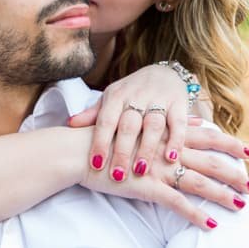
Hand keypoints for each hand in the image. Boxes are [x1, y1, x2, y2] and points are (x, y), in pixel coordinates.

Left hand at [69, 64, 189, 177]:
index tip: (95, 165)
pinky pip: (178, 123)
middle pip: (128, 125)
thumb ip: (93, 114)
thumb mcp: (111, 100)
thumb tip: (69, 125)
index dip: (100, 142)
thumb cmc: (132, 92)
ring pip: (153, 125)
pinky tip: (171, 157)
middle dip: (122, 151)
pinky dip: (176, 140)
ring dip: (147, 148)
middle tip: (117, 175)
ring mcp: (159, 99)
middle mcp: (137, 97)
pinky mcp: (179, 103)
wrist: (164, 72)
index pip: (106, 121)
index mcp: (116, 97)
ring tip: (141, 170)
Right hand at [77, 124, 248, 229]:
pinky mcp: (147, 187)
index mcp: (166, 135)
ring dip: (222, 195)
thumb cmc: (105, 139)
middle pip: (210, 161)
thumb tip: (191, 120)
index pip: (206, 138)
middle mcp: (167, 150)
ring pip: (199, 182)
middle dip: (234, 173)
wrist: (79, 151)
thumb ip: (167, 124)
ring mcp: (158, 169)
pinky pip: (178, 203)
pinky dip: (196, 215)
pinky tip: (211, 226)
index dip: (229, 145)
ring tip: (240, 206)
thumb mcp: (136, 125)